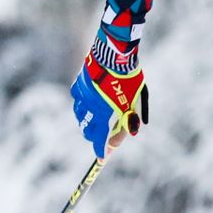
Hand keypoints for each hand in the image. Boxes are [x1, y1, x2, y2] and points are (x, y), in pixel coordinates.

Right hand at [70, 31, 147, 157]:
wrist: (114, 55)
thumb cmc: (129, 79)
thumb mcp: (135, 101)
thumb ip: (131, 118)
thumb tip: (131, 132)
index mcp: (104, 114)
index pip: (100, 138)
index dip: (101, 149)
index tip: (102, 157)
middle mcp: (90, 107)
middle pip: (87, 129)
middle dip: (94, 136)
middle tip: (100, 137)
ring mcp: (82, 95)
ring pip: (80, 114)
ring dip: (86, 121)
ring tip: (94, 122)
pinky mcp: (79, 83)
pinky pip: (77, 97)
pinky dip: (82, 103)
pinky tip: (87, 101)